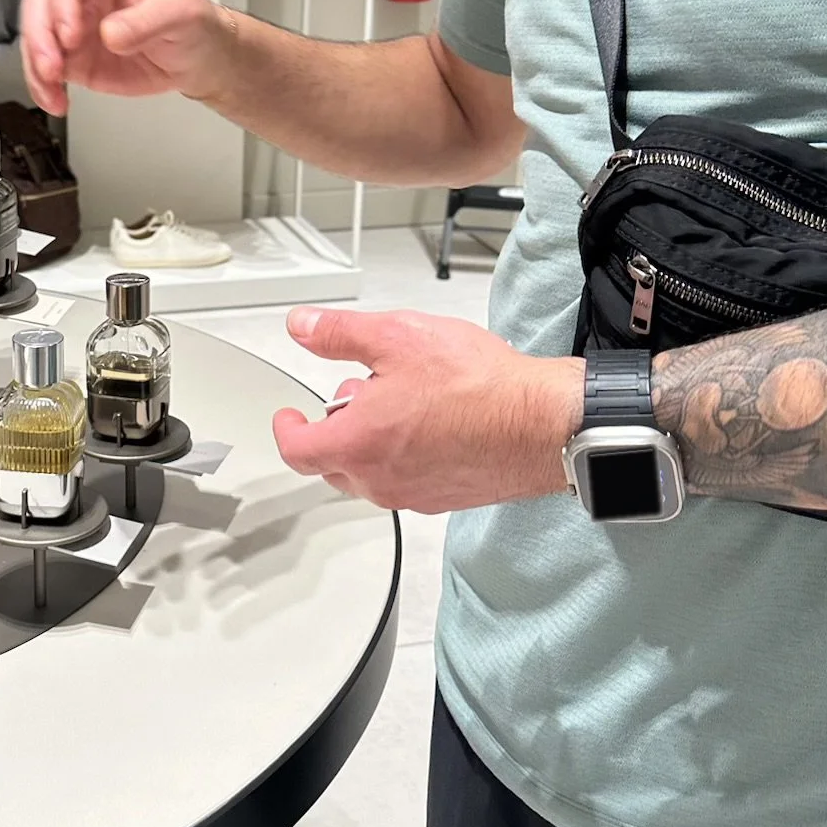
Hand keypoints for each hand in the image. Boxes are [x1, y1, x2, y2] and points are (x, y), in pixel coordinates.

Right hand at [22, 0, 235, 114]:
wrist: (200, 60)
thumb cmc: (193, 23)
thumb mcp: (178, 13)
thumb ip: (144, 21)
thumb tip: (109, 34)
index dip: (61, 2)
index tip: (70, 34)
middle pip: (41, 4)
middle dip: (40, 37)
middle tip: (53, 66)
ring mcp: (75, 27)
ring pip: (36, 38)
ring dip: (36, 66)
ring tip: (52, 89)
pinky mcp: (74, 59)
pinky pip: (45, 70)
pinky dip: (44, 87)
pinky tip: (56, 101)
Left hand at [272, 307, 583, 513]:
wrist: (541, 423)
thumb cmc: (478, 386)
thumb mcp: (398, 337)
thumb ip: (340, 334)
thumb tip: (303, 327)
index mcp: (358, 444)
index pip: (297, 450)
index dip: (286, 429)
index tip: (289, 416)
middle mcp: (380, 480)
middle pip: (332, 465)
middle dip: (333, 430)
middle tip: (351, 398)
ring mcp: (414, 495)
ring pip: (370, 475)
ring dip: (369, 443)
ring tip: (398, 401)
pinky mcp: (445, 499)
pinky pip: (406, 482)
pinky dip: (402, 456)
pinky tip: (429, 422)